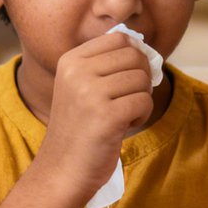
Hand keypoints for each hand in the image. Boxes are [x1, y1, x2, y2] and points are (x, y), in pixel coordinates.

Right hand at [33, 30, 154, 202]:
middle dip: (140, 77)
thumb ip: (105, 64)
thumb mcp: (81, 87)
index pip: (119, 38)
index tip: (127, 78)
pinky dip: (141, 115)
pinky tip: (123, 126)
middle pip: (134, 55)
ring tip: (122, 114)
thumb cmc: (79, 128)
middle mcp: (77, 72)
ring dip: (141, 98)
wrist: (62, 169)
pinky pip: (145, 101)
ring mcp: (91, 93)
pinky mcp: (107, 116)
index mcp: (70, 60)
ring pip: (142, 78)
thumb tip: (142, 45)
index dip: (133, 55)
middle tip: (127, 99)